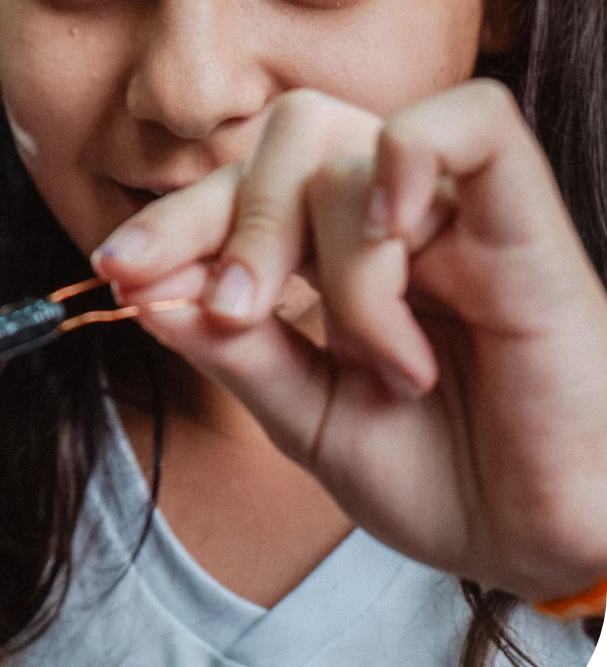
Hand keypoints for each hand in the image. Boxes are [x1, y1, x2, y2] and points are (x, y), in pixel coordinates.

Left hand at [93, 81, 606, 604]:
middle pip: (289, 136)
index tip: (118, 269)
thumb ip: (237, 353)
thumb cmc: (445, 478)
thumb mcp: (308, 419)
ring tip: (376, 359)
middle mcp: (396, 218)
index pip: (244, 187)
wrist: (547, 544)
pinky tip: (396, 237)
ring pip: (351, 149)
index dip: (174, 219)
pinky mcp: (529, 226)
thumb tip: (150, 292)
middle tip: (239, 310)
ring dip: (334, 261)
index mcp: (340, 253)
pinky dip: (409, 160)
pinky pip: (472, 123)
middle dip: (233, 220)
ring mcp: (460, 215)